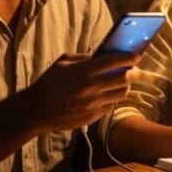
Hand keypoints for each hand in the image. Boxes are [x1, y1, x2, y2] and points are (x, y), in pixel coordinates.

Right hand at [20, 52, 140, 132]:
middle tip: (135, 70)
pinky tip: (110, 94)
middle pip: (124, 79)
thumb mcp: (62, 63)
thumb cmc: (48, 83)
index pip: (114, 61)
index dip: (129, 57)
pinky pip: (111, 106)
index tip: (136, 55)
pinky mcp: (93, 116)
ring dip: (126, 87)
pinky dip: (114, 99)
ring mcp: (94, 104)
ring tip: (124, 82)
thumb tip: (101, 55)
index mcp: (84, 71)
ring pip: (121, 94)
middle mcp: (92, 87)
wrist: (35, 111)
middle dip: (134, 73)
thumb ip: (83, 58)